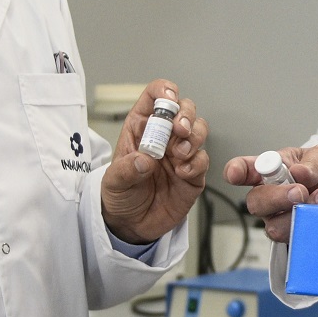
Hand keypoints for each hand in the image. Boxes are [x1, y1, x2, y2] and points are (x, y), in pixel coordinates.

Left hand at [100, 80, 207, 244]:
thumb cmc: (121, 196)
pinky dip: (196, 163)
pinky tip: (182, 173)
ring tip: (180, 154)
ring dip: (194, 136)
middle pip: (184, 108)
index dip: (164, 91)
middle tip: (179, 130)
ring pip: (199, 129)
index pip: (155, 97)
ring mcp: (181, 153)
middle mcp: (164, 136)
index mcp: (141, 128)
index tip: (169, 98)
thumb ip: (126, 169)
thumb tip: (145, 159)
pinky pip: (203, 159)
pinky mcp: (194, 173)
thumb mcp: (114, 183)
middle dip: (185, 114)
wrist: (132, 225)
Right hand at [222, 145, 317, 242]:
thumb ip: (314, 162)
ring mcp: (278, 218)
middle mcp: (269, 195)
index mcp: (271, 169)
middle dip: (277, 198)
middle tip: (300, 192)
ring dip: (301, 213)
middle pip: (255, 202)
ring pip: (274, 226)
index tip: (235, 174)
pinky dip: (314, 223)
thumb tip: (299, 173)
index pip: (246, 169)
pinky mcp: (292, 235)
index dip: (236, 171)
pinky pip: (296, 238)